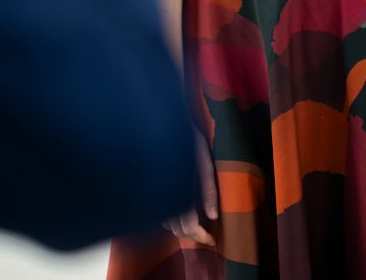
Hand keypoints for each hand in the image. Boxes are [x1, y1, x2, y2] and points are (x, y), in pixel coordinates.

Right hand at [163, 127, 218, 246]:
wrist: (163, 124)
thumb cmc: (186, 140)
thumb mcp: (204, 161)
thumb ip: (208, 189)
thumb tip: (213, 217)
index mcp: (180, 192)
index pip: (190, 227)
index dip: (202, 237)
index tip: (213, 240)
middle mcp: (165, 197)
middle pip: (178, 230)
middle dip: (193, 235)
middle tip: (207, 233)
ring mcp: (156, 195)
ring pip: (168, 224)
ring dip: (182, 228)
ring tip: (197, 223)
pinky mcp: (152, 191)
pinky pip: (160, 214)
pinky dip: (171, 219)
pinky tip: (181, 211)